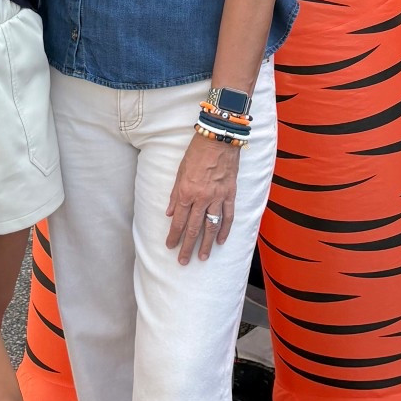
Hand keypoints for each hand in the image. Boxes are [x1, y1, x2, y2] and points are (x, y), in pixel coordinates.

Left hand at [166, 131, 240, 264]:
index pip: (179, 220)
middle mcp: (202, 198)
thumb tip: (170, 213)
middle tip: (183, 261)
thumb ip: (175, 194)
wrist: (218, 138)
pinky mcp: (230, 194)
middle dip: (187, 246)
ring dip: (206, 243)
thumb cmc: (196, 152)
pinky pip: (228, 216)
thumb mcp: (180, 171)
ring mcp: (218, 197)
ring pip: (211, 226)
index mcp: (186, 192)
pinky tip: (220, 241)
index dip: (174, 235)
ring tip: (202, 257)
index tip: (170, 247)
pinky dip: (225, 230)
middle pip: (194, 228)